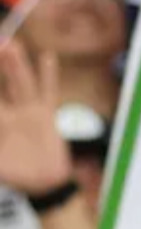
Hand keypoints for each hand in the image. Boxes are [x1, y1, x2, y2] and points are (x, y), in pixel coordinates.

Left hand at [0, 41, 69, 193]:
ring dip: (15, 64)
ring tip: (10, 44)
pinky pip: (48, 92)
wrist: (43, 185)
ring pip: (20, 83)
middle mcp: (10, 112)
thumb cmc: (14, 175)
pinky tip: (46, 57)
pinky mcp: (47, 115)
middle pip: (1, 83)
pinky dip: (48, 76)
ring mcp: (28, 112)